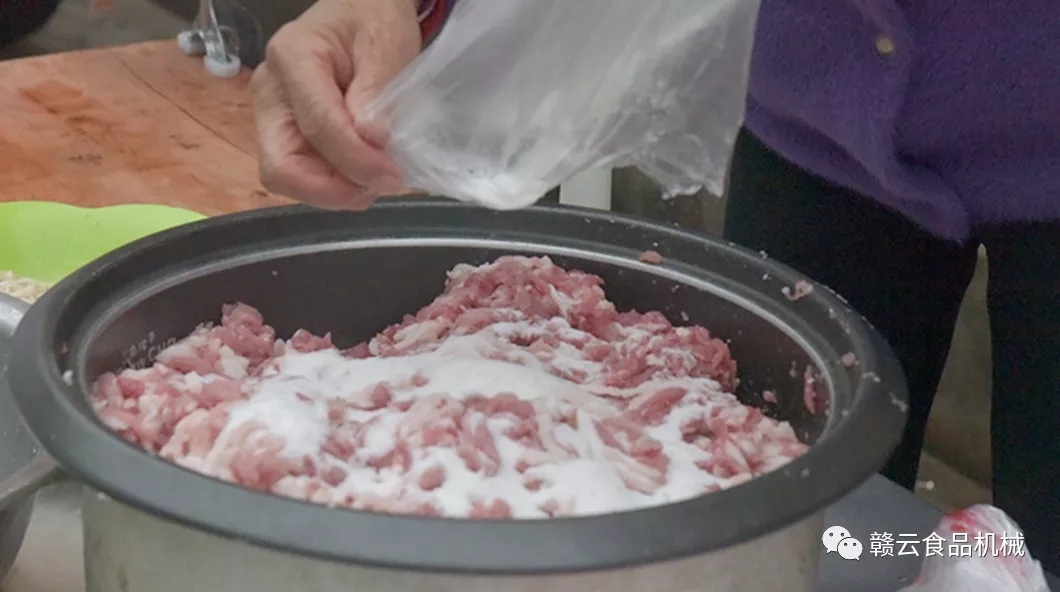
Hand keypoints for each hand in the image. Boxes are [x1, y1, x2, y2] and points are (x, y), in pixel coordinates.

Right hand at [250, 0, 420, 209]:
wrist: (360, 11)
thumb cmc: (374, 22)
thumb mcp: (387, 44)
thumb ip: (377, 92)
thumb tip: (371, 141)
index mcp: (292, 57)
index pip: (318, 126)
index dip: (356, 160)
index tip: (393, 176)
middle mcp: (269, 91)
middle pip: (281, 167)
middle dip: (332, 189)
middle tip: (378, 185)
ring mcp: (270, 115)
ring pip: (287, 178)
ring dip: (335, 190)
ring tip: (376, 176)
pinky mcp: (282, 133)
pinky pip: (300, 174)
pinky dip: (333, 184)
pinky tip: (363, 170)